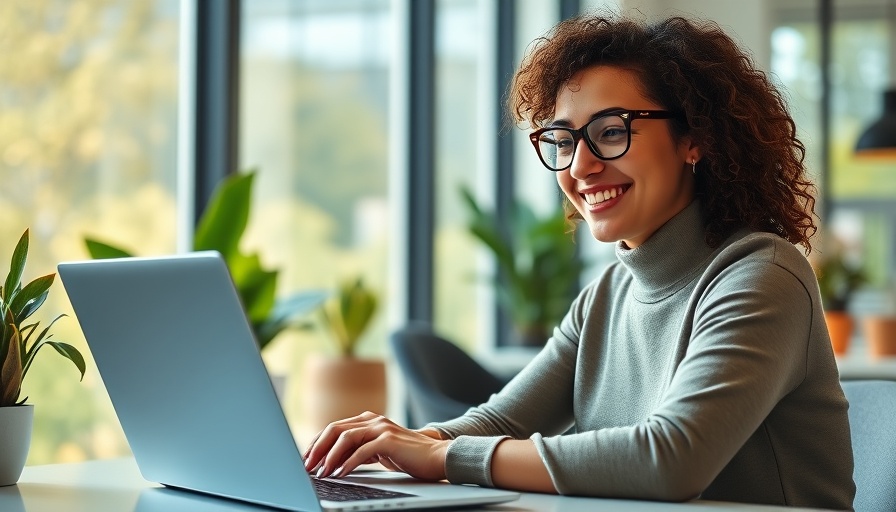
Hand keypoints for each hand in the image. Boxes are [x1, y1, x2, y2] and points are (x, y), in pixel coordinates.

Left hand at [303, 411, 450, 480]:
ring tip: (322, 472)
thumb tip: (334, 462)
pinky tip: (341, 473)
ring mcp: (381, 428)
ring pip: (346, 438)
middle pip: (335, 429)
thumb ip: (360, 450)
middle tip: (307, 466)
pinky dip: (349, 463)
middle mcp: (373, 420)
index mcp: (368, 420)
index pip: (334, 428)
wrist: (436, 456)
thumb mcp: (379, 451)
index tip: (307, 459)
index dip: (318, 443)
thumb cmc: (408, 456)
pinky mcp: (389, 440)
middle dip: (318, 448)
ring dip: (330, 457)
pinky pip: (362, 451)